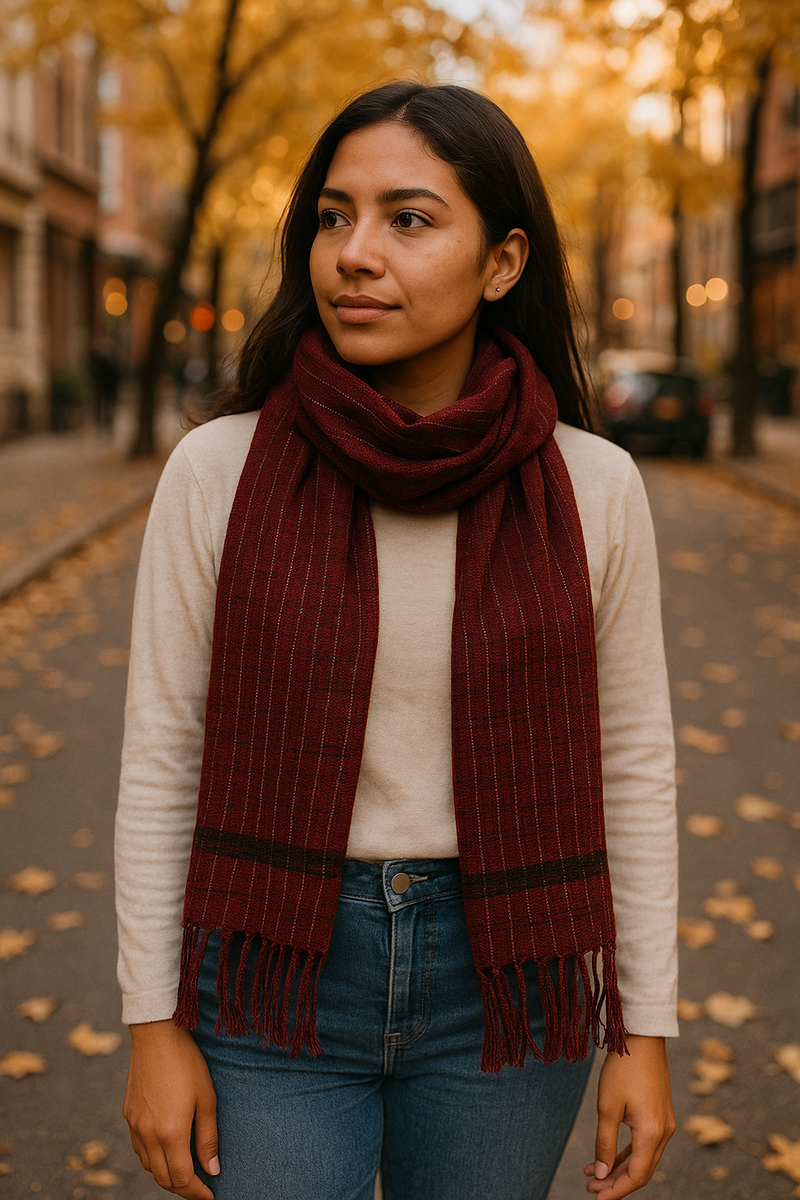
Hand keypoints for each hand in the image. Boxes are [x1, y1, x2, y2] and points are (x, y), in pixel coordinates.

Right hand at [123, 1020, 218, 1197]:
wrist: (156, 1035)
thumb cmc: (187, 1063)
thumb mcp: (207, 1099)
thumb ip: (208, 1138)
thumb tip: (212, 1170)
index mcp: (170, 1133)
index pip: (182, 1178)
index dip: (197, 1192)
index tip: (210, 1196)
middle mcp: (148, 1135)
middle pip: (163, 1178)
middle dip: (182, 1188)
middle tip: (199, 1187)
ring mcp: (135, 1126)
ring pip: (148, 1166)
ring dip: (166, 1174)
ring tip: (184, 1170)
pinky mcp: (128, 1115)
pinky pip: (139, 1149)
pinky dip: (152, 1158)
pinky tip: (165, 1150)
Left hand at [583, 1035, 674, 1198]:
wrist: (642, 1037)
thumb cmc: (623, 1069)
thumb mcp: (607, 1107)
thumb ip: (604, 1143)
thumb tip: (601, 1173)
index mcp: (652, 1133)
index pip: (636, 1176)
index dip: (616, 1190)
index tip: (596, 1197)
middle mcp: (664, 1132)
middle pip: (641, 1170)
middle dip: (615, 1181)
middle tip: (590, 1186)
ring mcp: (664, 1123)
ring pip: (642, 1157)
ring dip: (618, 1167)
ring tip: (592, 1173)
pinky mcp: (659, 1114)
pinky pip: (644, 1143)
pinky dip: (626, 1152)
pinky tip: (607, 1155)